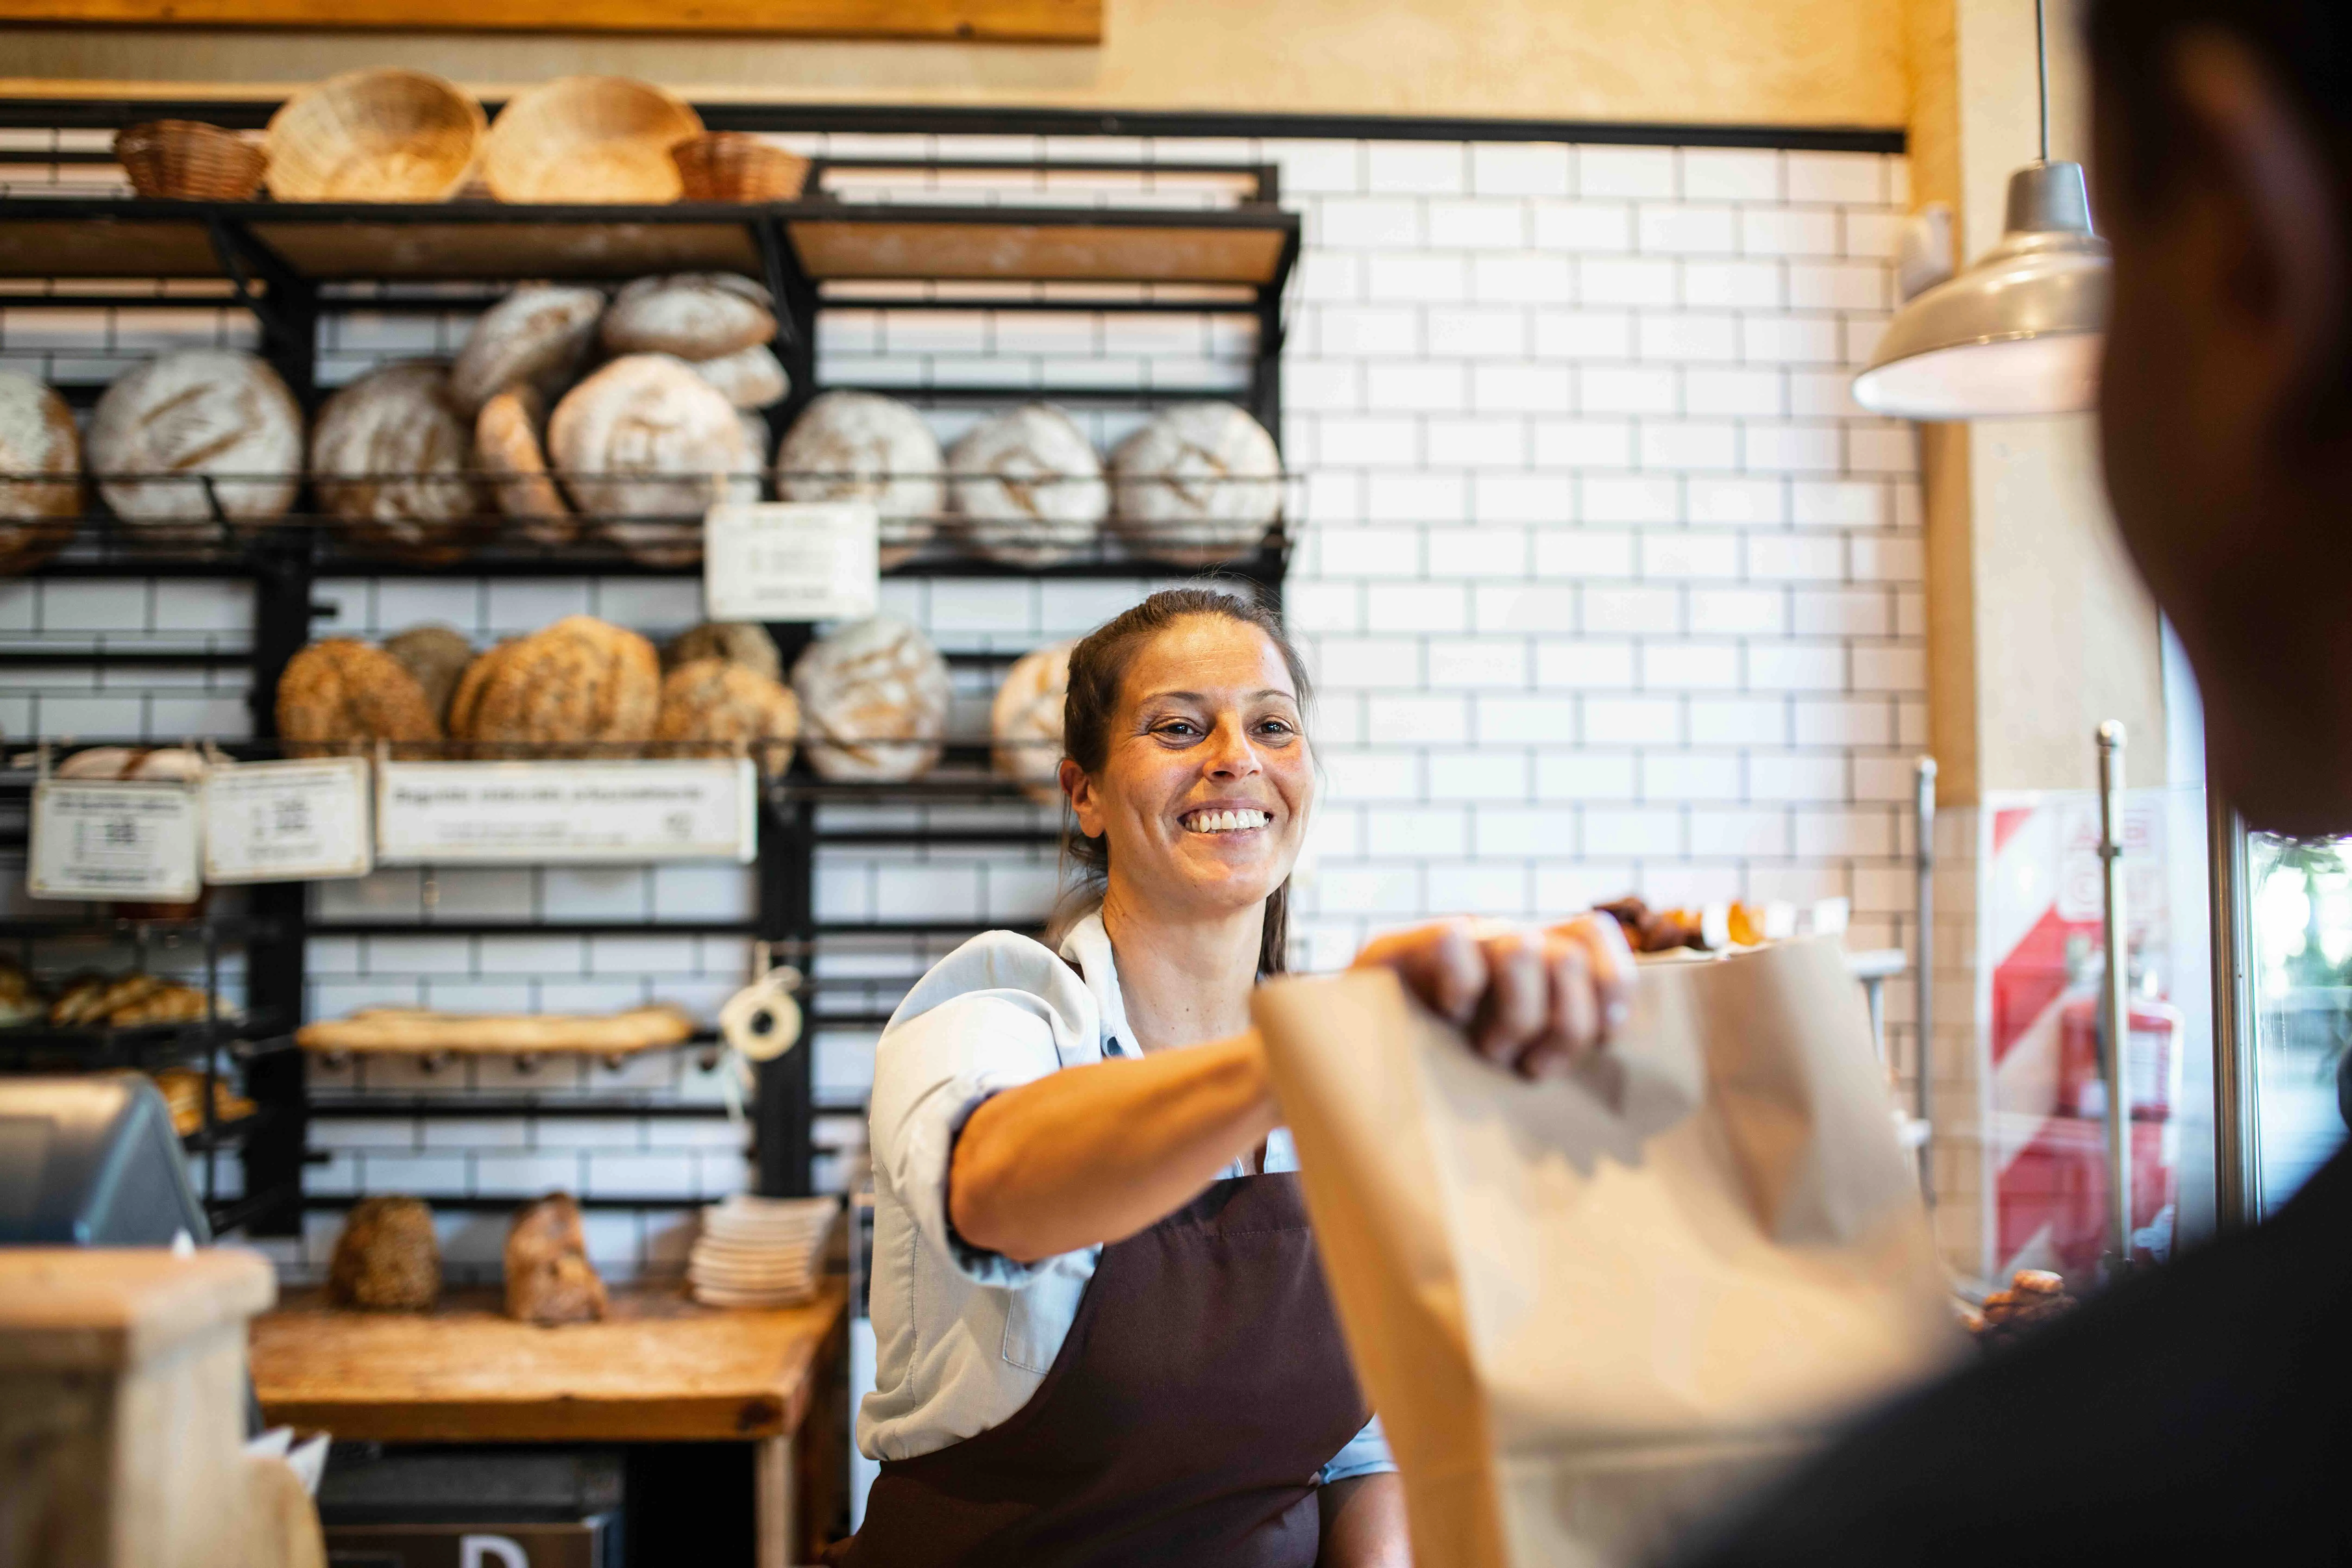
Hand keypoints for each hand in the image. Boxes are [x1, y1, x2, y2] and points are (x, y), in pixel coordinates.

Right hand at [1352, 913, 1633, 1077]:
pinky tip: (1450, 1015)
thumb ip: (1561, 1034)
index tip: (1604, 1036)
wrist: (1348, 1065)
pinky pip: (1454, 943)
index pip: (1592, 933)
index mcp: (1533, 958)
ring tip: (1491, 1050)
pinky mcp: (1400, 947)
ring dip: (1517, 1014)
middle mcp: (1498, 938)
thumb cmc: (1448, 1070)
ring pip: (1523, 949)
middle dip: (1562, 1026)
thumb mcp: (1520, 1054)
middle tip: (1530, 1065)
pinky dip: (1461, 988)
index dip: (1612, 983)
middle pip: (1568, 957)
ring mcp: (1452, 940)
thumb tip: (1613, 1037)